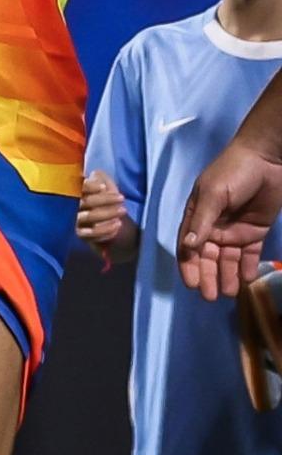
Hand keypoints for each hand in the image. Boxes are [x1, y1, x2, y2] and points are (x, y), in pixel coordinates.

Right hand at [76, 169, 128, 248]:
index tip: (103, 187)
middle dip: (105, 200)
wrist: (98, 221)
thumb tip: (97, 178)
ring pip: (90, 217)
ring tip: (123, 211)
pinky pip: (92, 234)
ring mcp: (74, 221)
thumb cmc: (98, 196)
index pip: (79, 187)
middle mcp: (71, 206)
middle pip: (87, 202)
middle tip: (122, 198)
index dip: (90, 187)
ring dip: (108, 214)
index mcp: (74, 191)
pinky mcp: (80, 234)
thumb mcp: (99, 183)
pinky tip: (117, 226)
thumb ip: (98, 178)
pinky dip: (106, 230)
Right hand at [178, 140, 281, 299]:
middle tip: (211, 296)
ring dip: (226, 276)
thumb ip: (201, 221)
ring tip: (229, 292)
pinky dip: (247, 267)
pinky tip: (246, 279)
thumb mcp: (214, 194)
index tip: (192, 284)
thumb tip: (187, 247)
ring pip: (228, 259)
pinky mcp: (255, 231)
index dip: (188, 265)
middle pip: (207, 257)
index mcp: (197, 215)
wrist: (267, 158)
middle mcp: (213, 226)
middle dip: (207, 276)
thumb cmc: (234, 172)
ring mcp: (234, 230)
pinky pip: (249, 254)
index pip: (188, 245)